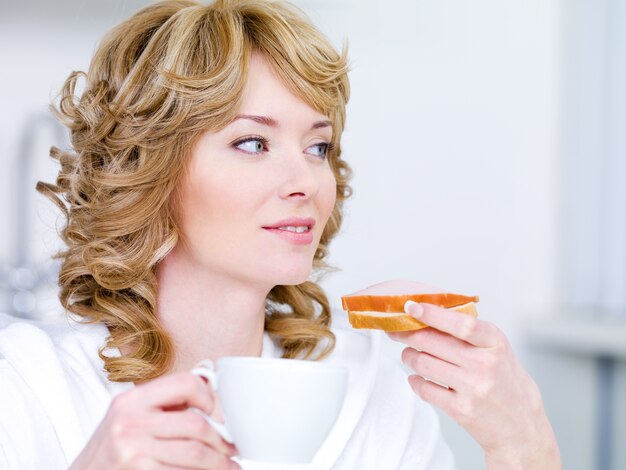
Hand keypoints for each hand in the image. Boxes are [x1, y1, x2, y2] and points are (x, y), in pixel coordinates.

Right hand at [70, 372, 238, 469]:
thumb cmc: (110, 451)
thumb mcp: (129, 418)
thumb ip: (164, 406)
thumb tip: (213, 400)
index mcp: (132, 400)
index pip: (185, 383)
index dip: (210, 397)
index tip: (218, 415)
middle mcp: (130, 422)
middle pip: (196, 424)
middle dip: (222, 440)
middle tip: (233, 449)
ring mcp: (132, 451)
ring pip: (195, 454)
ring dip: (220, 463)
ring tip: (230, 467)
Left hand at [387, 301, 560, 469]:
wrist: (522, 428)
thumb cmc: (506, 383)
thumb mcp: (498, 350)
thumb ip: (470, 333)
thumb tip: (428, 313)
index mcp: (495, 343)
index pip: (459, 323)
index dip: (431, 314)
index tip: (410, 306)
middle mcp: (485, 364)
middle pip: (432, 342)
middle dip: (407, 334)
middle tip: (395, 330)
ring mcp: (473, 388)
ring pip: (423, 364)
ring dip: (409, 357)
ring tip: (409, 355)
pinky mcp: (461, 410)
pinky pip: (425, 389)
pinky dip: (415, 381)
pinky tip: (417, 378)